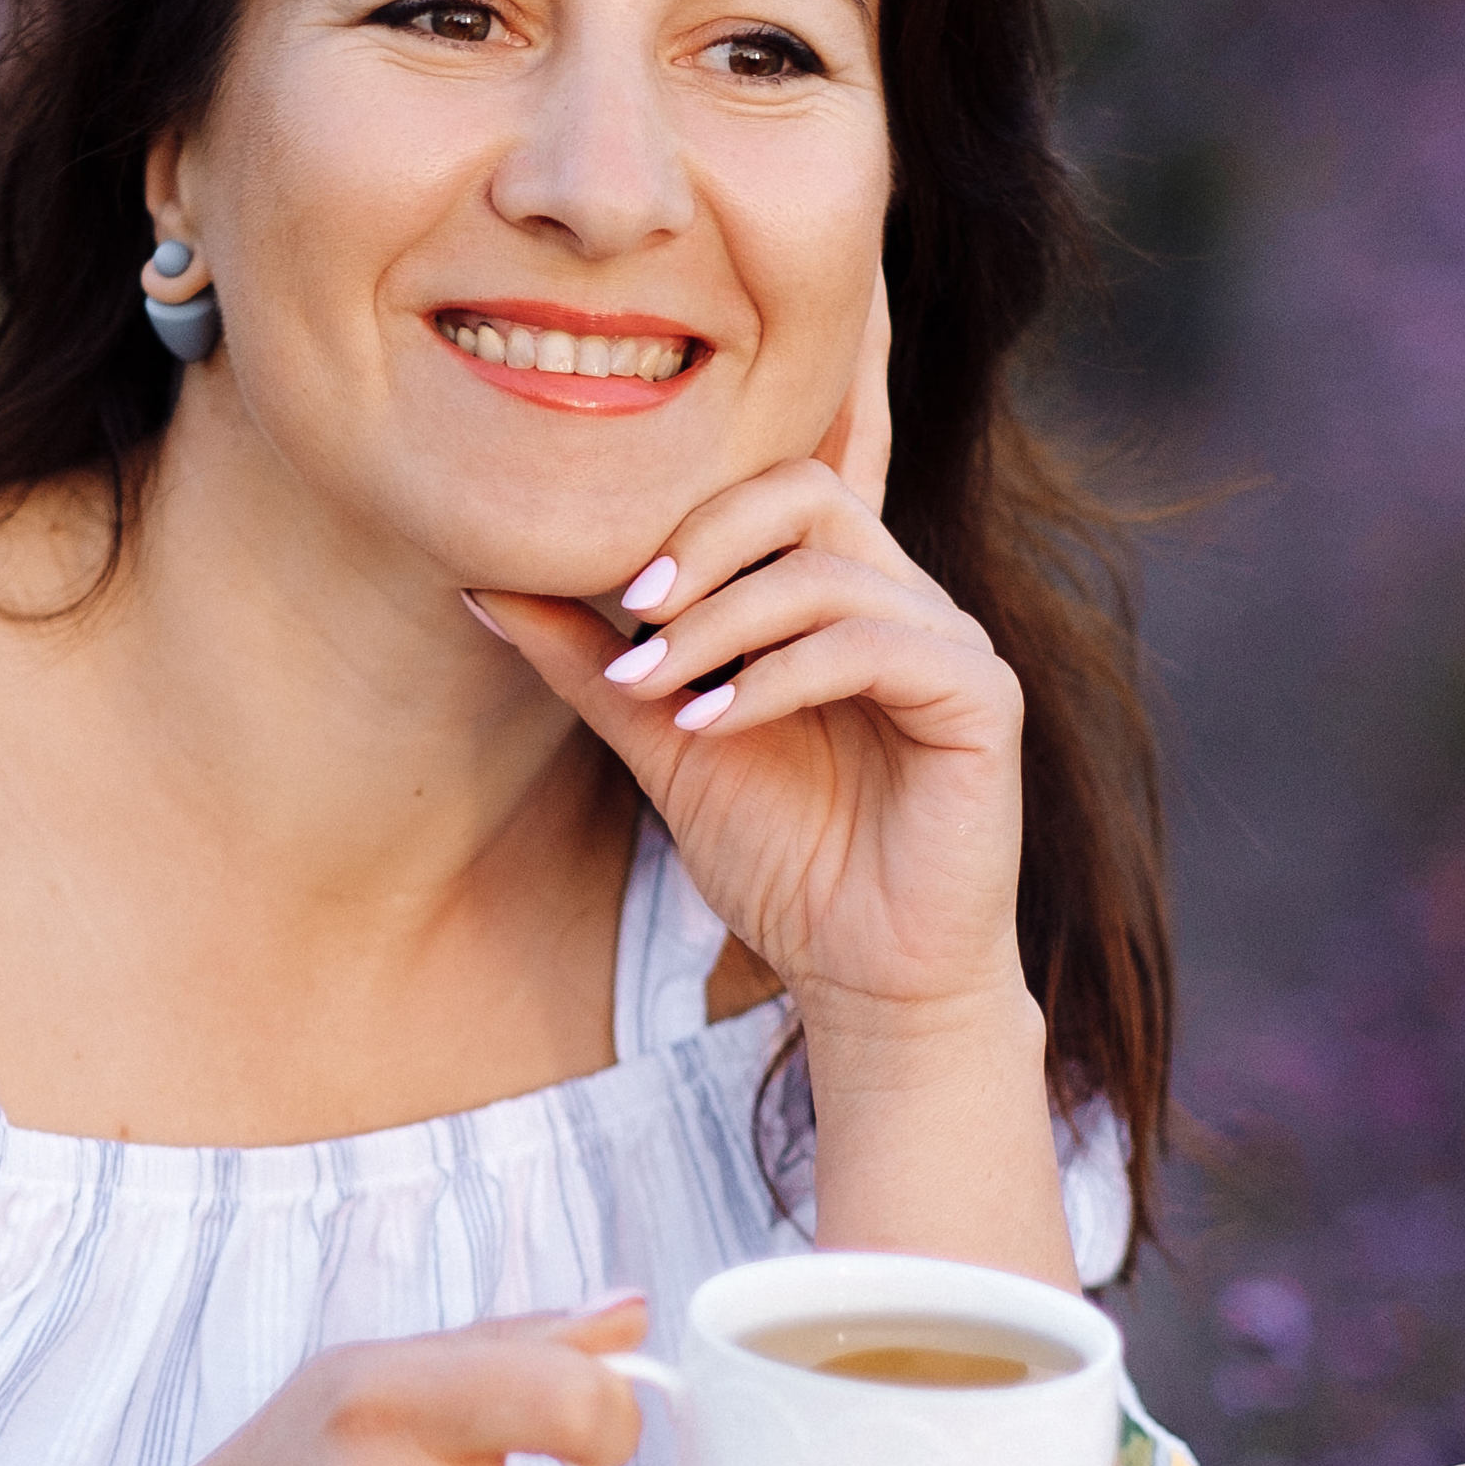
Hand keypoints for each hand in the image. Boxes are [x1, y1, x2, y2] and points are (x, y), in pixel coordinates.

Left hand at [471, 379, 1026, 1056]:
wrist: (863, 976)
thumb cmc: (782, 862)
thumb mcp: (666, 745)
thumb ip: (593, 666)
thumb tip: (482, 588)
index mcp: (839, 596)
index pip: (769, 489)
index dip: (686, 519)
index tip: (612, 599)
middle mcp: (902, 601)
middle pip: (806, 492)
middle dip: (705, 543)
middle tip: (637, 614)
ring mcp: (950, 644)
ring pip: (826, 575)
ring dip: (721, 627)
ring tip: (654, 690)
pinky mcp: (982, 698)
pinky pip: (874, 647)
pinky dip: (776, 679)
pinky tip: (711, 726)